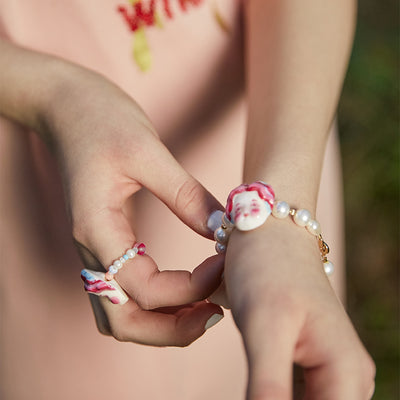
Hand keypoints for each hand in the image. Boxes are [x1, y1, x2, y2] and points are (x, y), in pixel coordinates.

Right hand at [42, 63, 224, 345]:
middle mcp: (91, 251)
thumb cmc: (99, 119)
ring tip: (205, 310)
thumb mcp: (147, 150)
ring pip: (120, 316)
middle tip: (216, 314)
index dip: (191, 287)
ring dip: (163, 324)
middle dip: (173, 329)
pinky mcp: (105, 243)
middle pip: (124, 322)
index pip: (144, 288)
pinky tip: (185, 290)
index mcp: (96, 230)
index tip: (225, 261)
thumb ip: (186, 194)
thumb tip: (225, 230)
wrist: (64, 104)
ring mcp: (95, 251)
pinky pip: (124, 293)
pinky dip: (155, 305)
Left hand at [223, 217, 374, 398]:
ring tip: (253, 379)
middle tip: (250, 386)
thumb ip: (269, 386)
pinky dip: (273, 395)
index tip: (255, 394)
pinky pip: (295, 394)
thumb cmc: (268, 266)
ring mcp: (329, 367)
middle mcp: (346, 376)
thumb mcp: (264, 325)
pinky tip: (254, 384)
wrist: (270, 230)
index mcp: (346, 374)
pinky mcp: (308, 357)